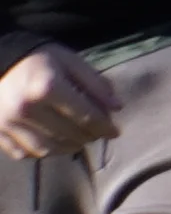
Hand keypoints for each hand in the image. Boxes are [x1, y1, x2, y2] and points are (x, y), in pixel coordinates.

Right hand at [0, 43, 121, 160]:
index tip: (115, 132)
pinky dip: (43, 151)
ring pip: (48, 149)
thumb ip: (96, 83)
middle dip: (89, 137)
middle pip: (69, 135)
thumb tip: (117, 108)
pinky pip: (25, 153)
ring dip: (69, 147)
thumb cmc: (39, 60)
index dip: (105, 127)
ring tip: (79, 139)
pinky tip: (54, 142)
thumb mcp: (71, 61)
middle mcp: (26, 108)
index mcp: (47, 87)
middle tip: (96, 133)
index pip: (87, 117)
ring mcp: (8, 123)